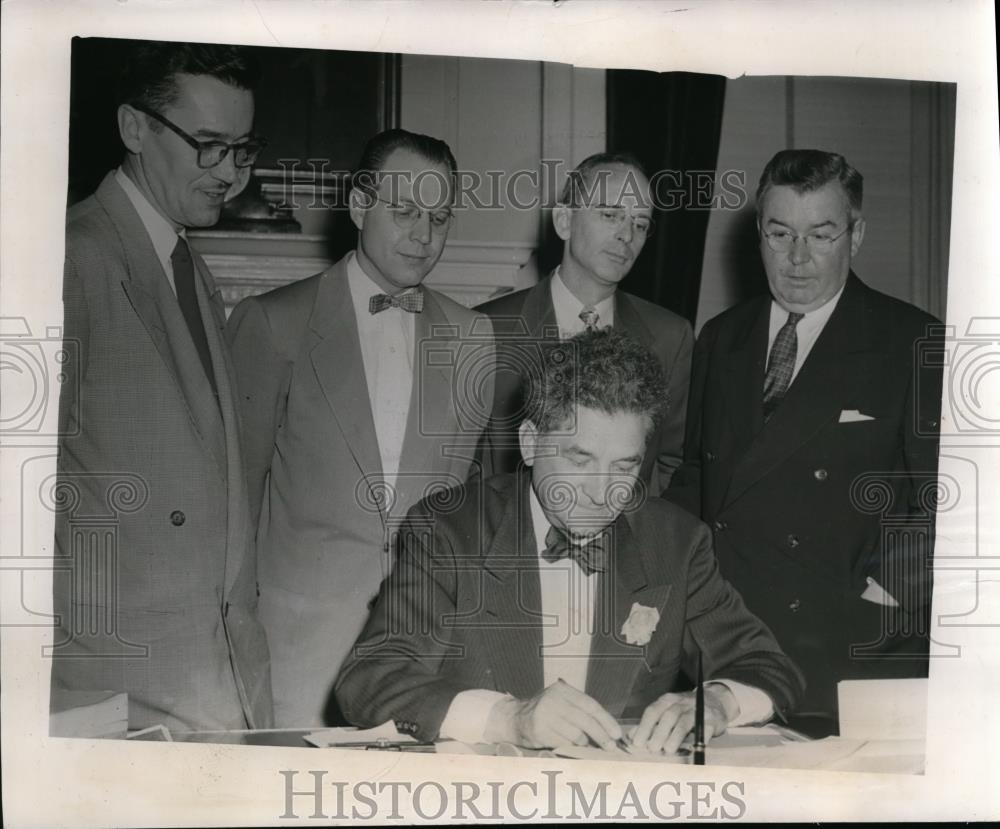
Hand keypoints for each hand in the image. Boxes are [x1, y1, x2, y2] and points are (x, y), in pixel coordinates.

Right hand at [484, 679, 621, 749]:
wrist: (515, 718)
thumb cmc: (546, 712)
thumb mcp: (562, 702)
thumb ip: (581, 711)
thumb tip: (608, 729)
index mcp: (562, 690)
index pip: (590, 705)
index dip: (606, 720)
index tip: (616, 734)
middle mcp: (553, 700)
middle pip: (586, 720)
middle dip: (601, 736)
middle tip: (611, 747)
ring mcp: (545, 715)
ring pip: (576, 735)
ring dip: (583, 743)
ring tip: (583, 743)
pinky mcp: (539, 731)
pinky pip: (564, 744)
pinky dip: (570, 747)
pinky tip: (569, 744)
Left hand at [631, 684, 736, 754]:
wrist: (715, 701)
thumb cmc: (685, 710)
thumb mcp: (667, 712)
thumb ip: (650, 724)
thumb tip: (631, 736)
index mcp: (667, 700)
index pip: (653, 711)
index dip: (644, 727)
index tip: (638, 743)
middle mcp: (682, 702)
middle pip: (668, 716)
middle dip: (659, 732)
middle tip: (652, 748)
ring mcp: (697, 710)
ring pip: (684, 721)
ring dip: (675, 736)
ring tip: (667, 750)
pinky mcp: (712, 719)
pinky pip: (704, 729)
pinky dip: (698, 739)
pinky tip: (692, 748)